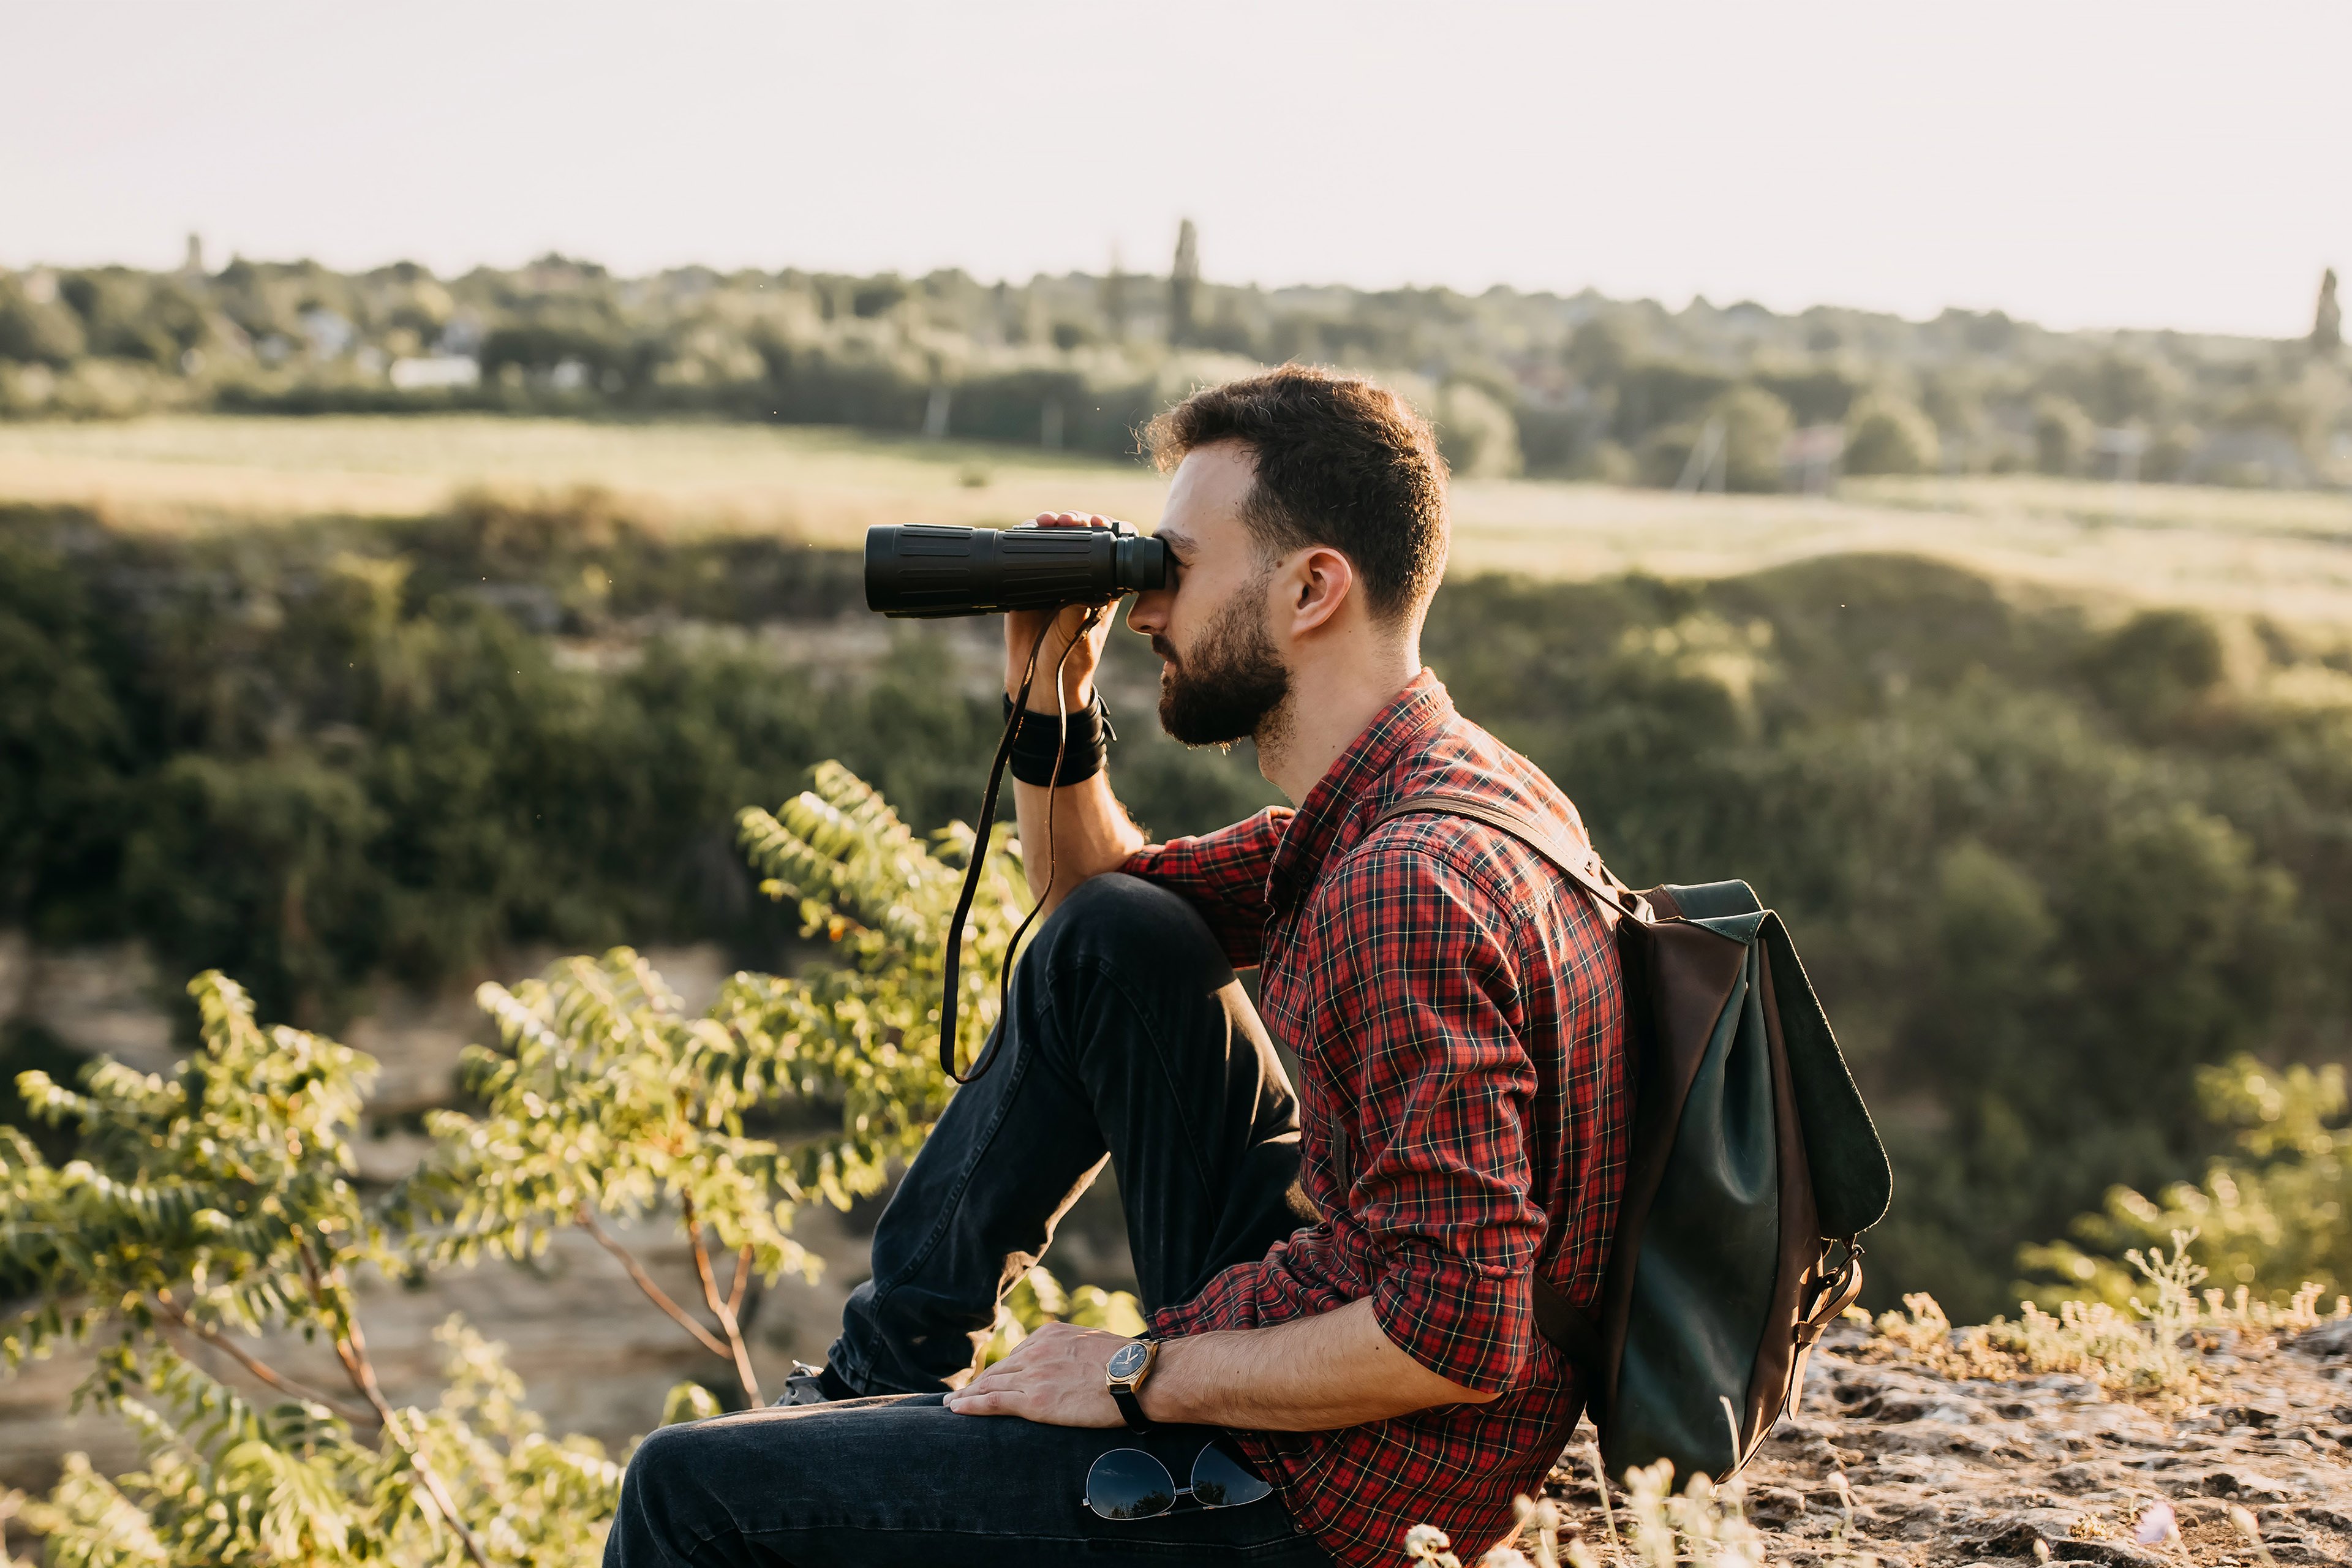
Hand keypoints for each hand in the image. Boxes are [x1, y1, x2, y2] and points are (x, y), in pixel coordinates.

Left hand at [943, 1322, 1127, 1426]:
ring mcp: (1033, 1375)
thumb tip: (1077, 1361)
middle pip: (999, 1369)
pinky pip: (993, 1402)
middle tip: (960, 1394)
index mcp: (1051, 1334)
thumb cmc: (1128, 1362)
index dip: (1002, 1370)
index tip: (992, 1378)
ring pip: (990, 1385)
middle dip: (978, 1382)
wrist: (1137, 1376)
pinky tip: (956, 1409)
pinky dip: (970, 1405)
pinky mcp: (1034, 1401)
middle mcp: (1036, 1351)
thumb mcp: (1094, 1342)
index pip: (1018, 1354)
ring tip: (952, 1404)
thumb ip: (1075, 1349)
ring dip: (967, 1395)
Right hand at [1004, 512, 1123, 713]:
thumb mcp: (1080, 632)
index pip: (1107, 548)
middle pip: (1078, 537)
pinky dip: (1027, 536)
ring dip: (1050, 524)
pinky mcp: (1026, 583)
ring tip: (1048, 520)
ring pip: (1052, 540)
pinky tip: (1027, 529)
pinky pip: (1026, 552)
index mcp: (1101, 586)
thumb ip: (1078, 608)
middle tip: (1070, 519)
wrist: (1039, 679)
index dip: (1103, 528)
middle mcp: (1078, 578)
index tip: (1096, 521)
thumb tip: (1078, 585)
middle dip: (1074, 521)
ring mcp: (1052, 578)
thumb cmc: (1071, 659)